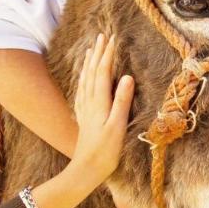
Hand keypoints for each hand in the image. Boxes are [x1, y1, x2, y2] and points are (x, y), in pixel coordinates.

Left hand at [69, 33, 133, 189]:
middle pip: (92, 73)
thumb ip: (122, 101)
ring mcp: (85, 110)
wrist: (85, 171)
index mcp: (99, 103)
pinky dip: (83, 79)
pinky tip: (83, 78)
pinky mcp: (84, 118)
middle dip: (98, 54)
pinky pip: (82, 91)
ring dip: (89, 64)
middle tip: (102, 36)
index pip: (103, 73)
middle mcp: (90, 103)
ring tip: (91, 50)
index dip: (108, 55)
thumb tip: (126, 76)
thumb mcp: (118, 126)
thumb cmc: (105, 152)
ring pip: (85, 80)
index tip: (112, 39)